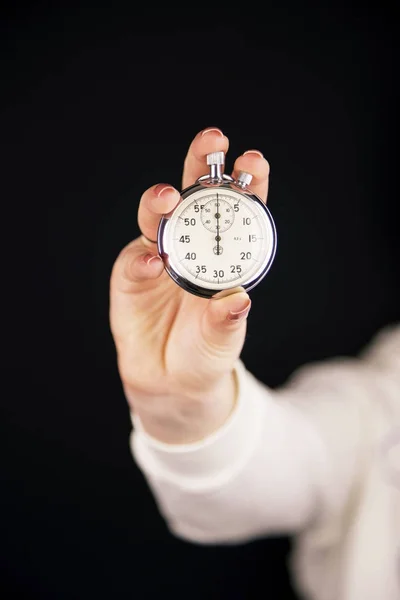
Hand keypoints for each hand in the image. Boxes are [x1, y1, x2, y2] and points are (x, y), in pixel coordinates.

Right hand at [109, 128, 269, 442]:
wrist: (172, 379)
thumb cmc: (206, 349)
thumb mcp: (224, 338)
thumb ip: (228, 319)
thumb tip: (238, 300)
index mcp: (225, 252)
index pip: (239, 210)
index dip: (247, 183)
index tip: (253, 162)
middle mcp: (191, 245)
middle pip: (195, 197)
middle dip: (202, 164)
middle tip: (212, 141)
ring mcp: (158, 257)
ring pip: (156, 217)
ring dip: (160, 203)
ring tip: (167, 198)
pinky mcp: (130, 277)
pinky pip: (133, 262)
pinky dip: (142, 260)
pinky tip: (153, 263)